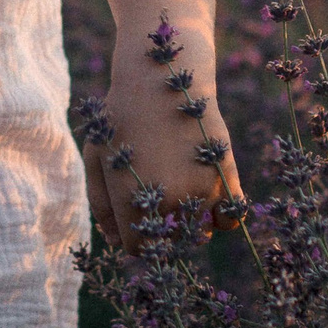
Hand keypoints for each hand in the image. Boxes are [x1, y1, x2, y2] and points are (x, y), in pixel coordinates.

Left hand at [83, 27, 242, 253]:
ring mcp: (199, 190)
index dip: (136, 235)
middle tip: (160, 196)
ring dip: (192, 220)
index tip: (139, 216)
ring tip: (181, 187)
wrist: (158, 78)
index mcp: (129, 202)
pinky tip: (207, 191)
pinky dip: (222, 214)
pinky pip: (231, 219)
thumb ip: (103, 206)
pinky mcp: (225, 176)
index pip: (137, 249)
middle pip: (170, 244)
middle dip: (165, 229)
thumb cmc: (121, 119)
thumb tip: (115, 243)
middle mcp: (165, 202)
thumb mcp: (97, 159)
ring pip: (200, 233)